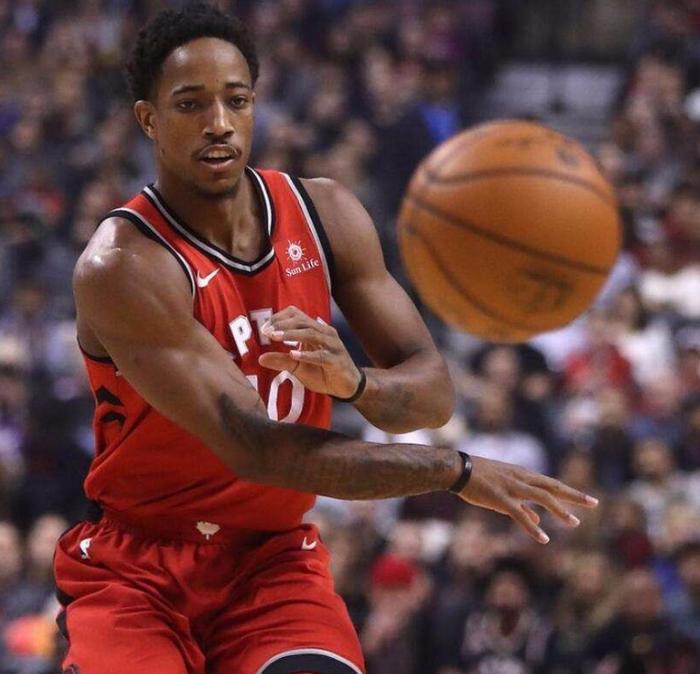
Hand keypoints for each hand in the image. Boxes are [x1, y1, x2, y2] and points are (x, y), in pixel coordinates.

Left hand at [258, 306, 361, 397]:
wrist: (347, 387)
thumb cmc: (323, 372)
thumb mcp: (298, 367)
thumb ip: (281, 360)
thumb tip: (260, 358)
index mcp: (315, 330)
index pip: (296, 314)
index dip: (280, 318)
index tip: (264, 328)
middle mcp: (325, 333)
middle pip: (302, 321)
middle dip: (283, 325)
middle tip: (266, 332)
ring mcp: (332, 346)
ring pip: (311, 333)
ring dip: (292, 335)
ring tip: (275, 337)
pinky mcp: (337, 360)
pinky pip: (321, 355)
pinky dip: (307, 354)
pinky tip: (293, 354)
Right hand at [458, 456, 597, 543]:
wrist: (458, 469)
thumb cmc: (479, 478)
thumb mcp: (504, 489)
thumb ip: (523, 505)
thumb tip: (538, 521)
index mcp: (522, 475)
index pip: (551, 484)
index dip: (570, 492)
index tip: (588, 499)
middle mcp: (521, 478)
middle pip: (552, 486)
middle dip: (574, 495)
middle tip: (594, 503)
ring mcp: (512, 487)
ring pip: (541, 497)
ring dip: (559, 510)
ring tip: (574, 523)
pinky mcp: (500, 498)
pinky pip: (520, 514)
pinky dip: (532, 527)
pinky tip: (543, 538)